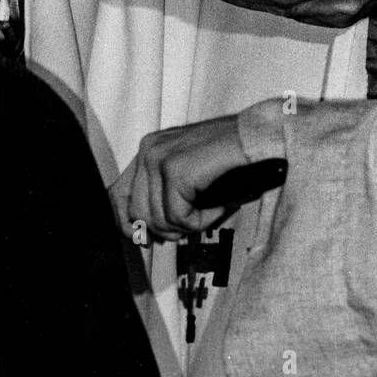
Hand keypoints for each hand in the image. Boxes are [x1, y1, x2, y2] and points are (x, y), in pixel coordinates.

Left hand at [115, 115, 248, 242]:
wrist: (258, 138)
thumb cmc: (231, 158)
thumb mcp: (189, 174)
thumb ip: (164, 195)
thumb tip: (149, 233)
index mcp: (150, 148)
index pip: (118, 194)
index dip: (128, 223)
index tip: (146, 238)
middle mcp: (149, 150)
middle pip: (135, 212)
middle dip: (162, 230)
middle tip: (189, 228)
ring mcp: (160, 159)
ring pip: (158, 219)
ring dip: (188, 226)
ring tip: (213, 211)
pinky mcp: (176, 170)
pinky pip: (179, 217)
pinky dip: (202, 221)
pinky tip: (220, 205)